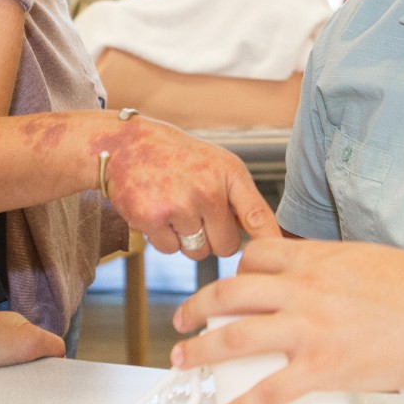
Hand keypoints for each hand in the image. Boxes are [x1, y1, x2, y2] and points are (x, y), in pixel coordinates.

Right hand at [104, 118, 280, 257]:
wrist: (126, 145)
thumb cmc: (177, 158)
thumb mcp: (216, 164)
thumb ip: (238, 198)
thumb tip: (263, 239)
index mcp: (229, 172)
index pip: (258, 215)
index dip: (270, 241)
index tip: (277, 259)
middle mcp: (208, 188)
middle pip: (226, 246)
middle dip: (213, 238)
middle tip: (195, 212)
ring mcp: (180, 204)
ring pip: (197, 252)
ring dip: (187, 240)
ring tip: (174, 208)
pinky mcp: (152, 218)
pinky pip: (169, 249)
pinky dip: (163, 238)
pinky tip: (156, 210)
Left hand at [168, 238, 403, 403]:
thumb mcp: (361, 258)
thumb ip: (326, 269)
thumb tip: (308, 281)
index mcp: (313, 258)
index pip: (253, 257)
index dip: (232, 272)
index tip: (224, 286)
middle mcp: (302, 289)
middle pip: (229, 292)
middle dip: (196, 307)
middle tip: (181, 320)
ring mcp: (309, 329)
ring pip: (235, 336)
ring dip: (200, 349)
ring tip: (182, 360)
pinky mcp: (322, 368)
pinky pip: (268, 391)